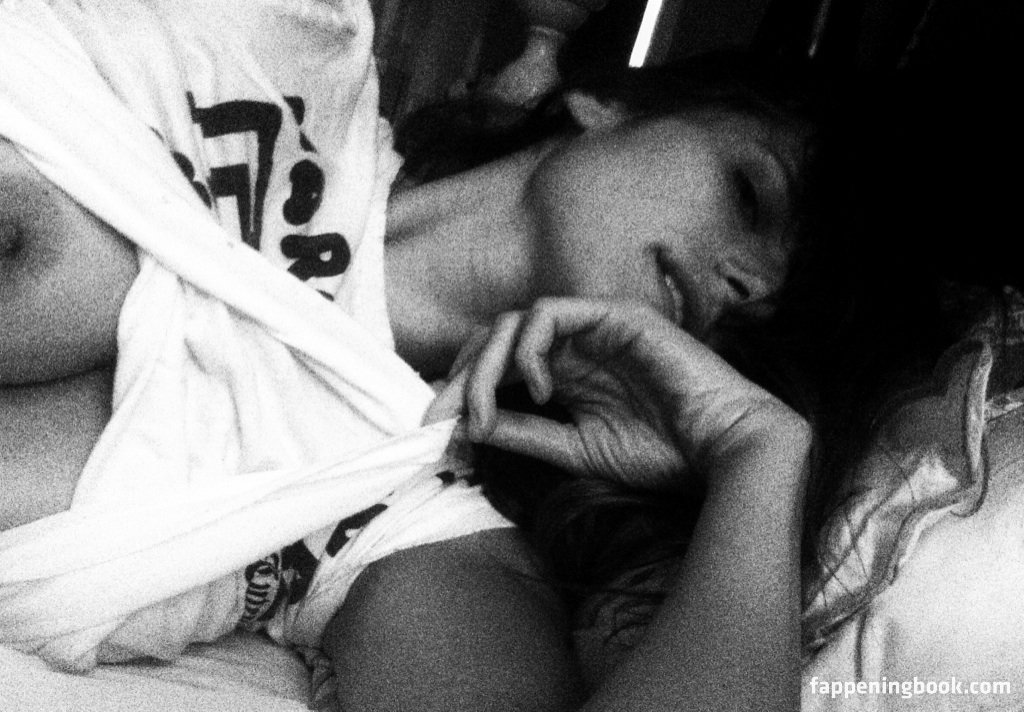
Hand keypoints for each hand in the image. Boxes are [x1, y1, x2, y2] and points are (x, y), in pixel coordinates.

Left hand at [424, 298, 806, 491]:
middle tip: (441, 417)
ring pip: (515, 322)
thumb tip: (470, 428)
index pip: (498, 367)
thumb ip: (527, 433)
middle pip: (495, 340)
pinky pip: (552, 312)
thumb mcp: (576, 448)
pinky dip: (531, 347)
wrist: (723, 449)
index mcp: (566, 375)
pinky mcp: (614, 314)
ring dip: (489, 364)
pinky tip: (539, 387)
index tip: (436, 428)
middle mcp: (574, 347)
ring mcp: (593, 327)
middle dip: (462, 377)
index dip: (462, 391)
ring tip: (488, 410)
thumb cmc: (663, 452)